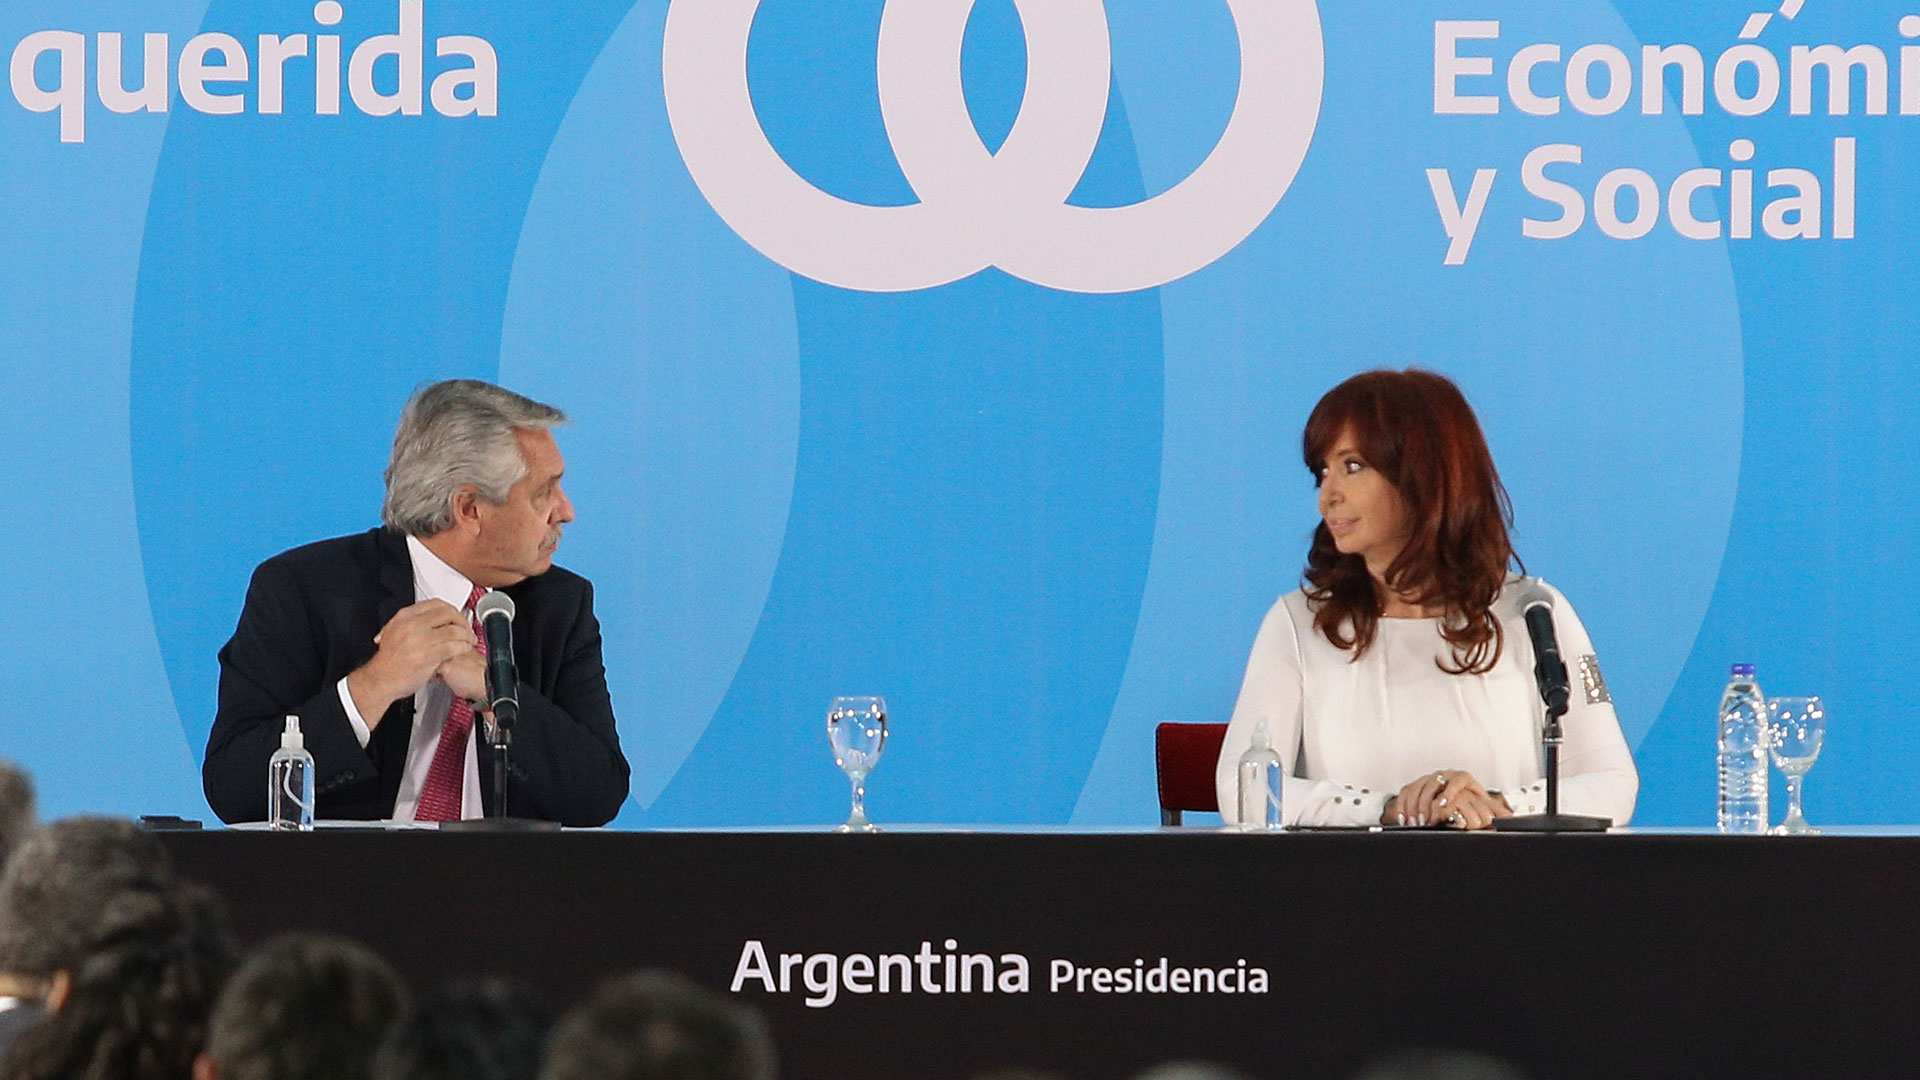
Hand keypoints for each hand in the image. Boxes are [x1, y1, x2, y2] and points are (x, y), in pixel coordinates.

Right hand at [345, 600, 477, 726]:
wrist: (380, 680)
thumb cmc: (388, 661)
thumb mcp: (393, 632)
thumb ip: (411, 622)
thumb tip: (429, 617)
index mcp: (405, 617)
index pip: (436, 603)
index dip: (452, 610)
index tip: (457, 617)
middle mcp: (413, 625)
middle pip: (448, 614)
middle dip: (462, 621)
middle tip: (467, 629)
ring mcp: (421, 640)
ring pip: (454, 630)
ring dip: (466, 635)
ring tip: (469, 641)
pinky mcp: (428, 655)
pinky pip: (454, 646)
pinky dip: (463, 647)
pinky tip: (464, 649)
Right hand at [1389, 770, 1511, 828]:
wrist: (1456, 796)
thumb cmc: (1471, 803)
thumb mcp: (1486, 807)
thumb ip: (1498, 813)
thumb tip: (1509, 818)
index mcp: (1463, 779)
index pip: (1457, 779)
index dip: (1450, 791)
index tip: (1444, 803)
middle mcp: (1445, 776)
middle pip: (1433, 783)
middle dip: (1427, 803)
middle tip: (1427, 818)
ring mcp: (1428, 779)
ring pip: (1417, 787)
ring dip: (1415, 806)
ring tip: (1417, 821)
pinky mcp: (1415, 785)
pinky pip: (1405, 793)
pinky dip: (1403, 806)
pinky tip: (1404, 818)